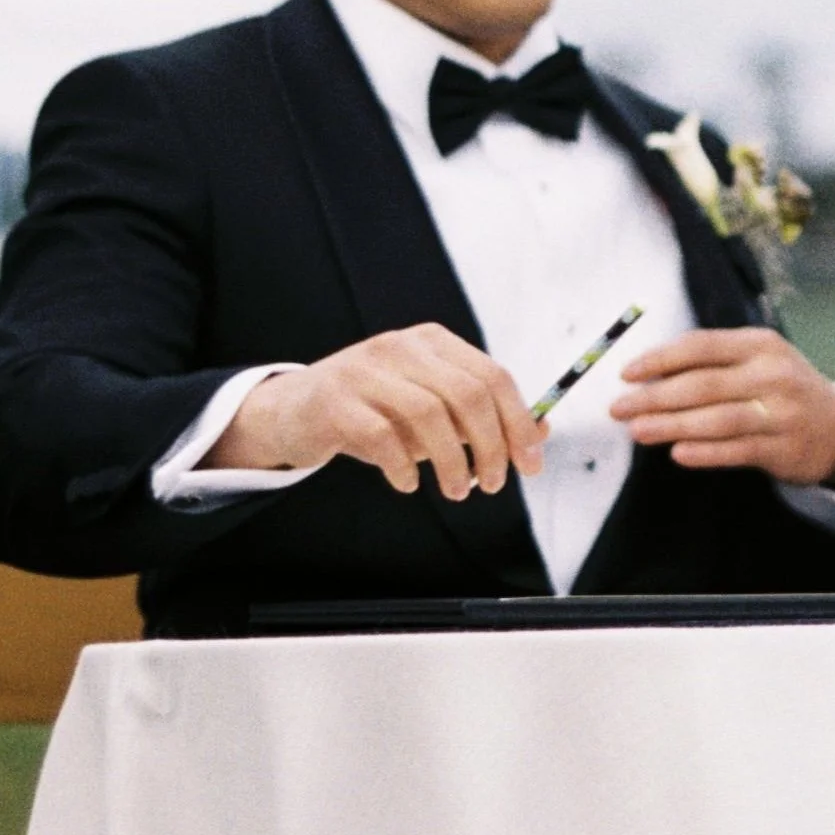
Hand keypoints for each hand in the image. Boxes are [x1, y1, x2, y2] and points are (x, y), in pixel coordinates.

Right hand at [206, 328, 544, 500]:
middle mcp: (401, 347)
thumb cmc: (372, 412)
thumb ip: (481, 418)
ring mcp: (364, 370)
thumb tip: (542, 432)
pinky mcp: (334, 401)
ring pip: (429, 415)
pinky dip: (404, 467)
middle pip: (468, 395)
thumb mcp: (430, 410)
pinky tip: (407, 483)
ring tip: (455, 491)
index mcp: (432, 343)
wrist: (291, 412)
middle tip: (493, 484)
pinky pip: (382, 437)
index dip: (519, 423)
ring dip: (452, 462)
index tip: (530, 464)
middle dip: (491, 447)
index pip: (493, 376)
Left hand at [610, 328, 834, 484]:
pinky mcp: (786, 449)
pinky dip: (706, 452)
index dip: (660, 359)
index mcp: (760, 344)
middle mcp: (773, 375)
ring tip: (638, 431)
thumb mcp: (758, 362)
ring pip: (717, 419)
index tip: (626, 374)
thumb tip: (650, 375)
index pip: (701, 347)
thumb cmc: (784, 391)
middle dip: (655, 397)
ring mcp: (782, 413)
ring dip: (673, 425)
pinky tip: (678, 454)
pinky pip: (738, 451)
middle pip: (704, 384)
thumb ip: (714, 364)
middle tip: (619, 409)